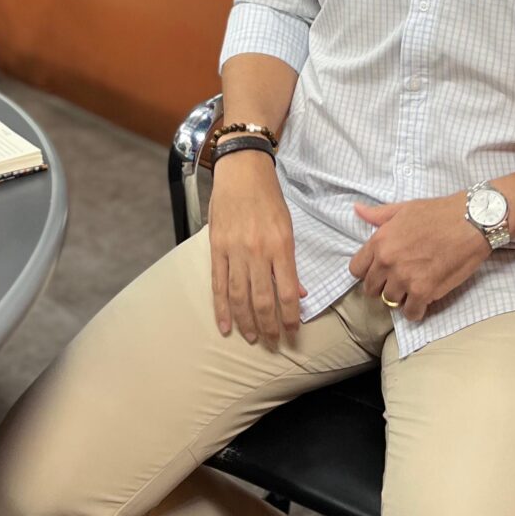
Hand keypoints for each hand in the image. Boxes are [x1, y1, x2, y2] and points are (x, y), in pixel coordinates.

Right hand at [207, 147, 305, 348]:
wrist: (242, 171)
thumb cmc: (269, 198)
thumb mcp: (288, 227)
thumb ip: (290, 263)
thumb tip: (298, 294)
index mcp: (281, 245)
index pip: (287, 291)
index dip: (289, 317)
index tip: (292, 332)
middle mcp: (258, 251)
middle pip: (263, 300)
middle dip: (269, 327)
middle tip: (273, 344)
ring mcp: (235, 251)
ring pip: (240, 296)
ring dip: (246, 322)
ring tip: (252, 339)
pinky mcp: (216, 248)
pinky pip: (218, 284)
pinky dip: (221, 308)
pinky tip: (225, 326)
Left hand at [348, 194, 488, 321]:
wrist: (471, 221)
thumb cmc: (439, 212)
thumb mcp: (404, 208)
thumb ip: (378, 215)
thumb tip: (357, 210)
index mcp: (380, 241)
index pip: (356, 269)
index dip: (367, 272)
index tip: (380, 271)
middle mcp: (388, 262)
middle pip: (371, 289)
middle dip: (383, 286)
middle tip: (399, 280)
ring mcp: (405, 279)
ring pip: (390, 302)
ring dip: (400, 297)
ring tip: (413, 287)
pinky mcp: (424, 292)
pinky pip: (411, 313)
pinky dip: (416, 310)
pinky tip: (423, 300)